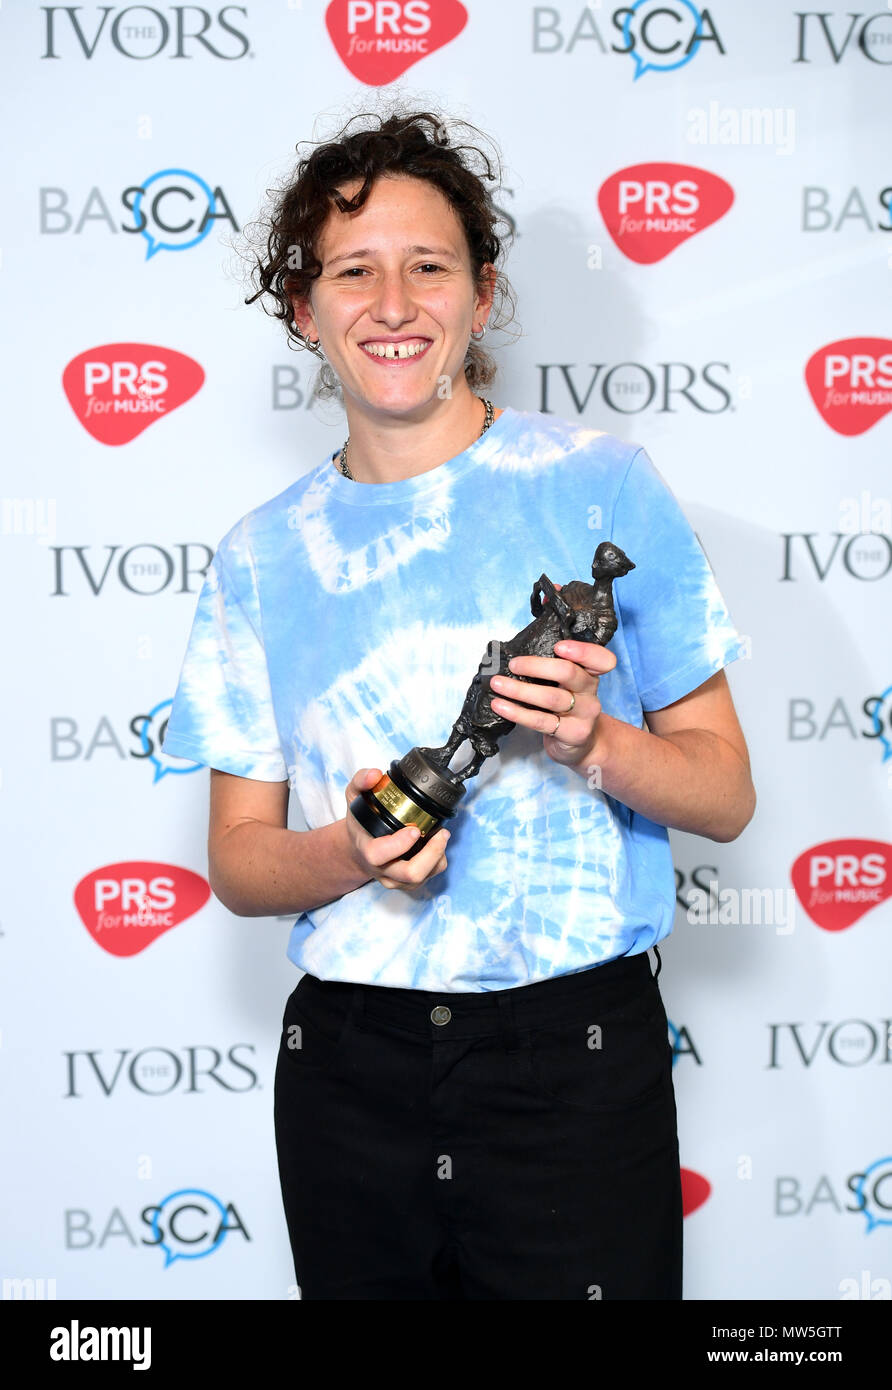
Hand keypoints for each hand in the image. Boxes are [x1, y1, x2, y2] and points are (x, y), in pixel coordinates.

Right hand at [344, 768, 449, 890]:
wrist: (358, 849)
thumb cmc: (360, 823)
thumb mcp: (353, 798)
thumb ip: (360, 781)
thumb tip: (375, 774)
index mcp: (366, 848)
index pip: (378, 854)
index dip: (399, 844)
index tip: (414, 829)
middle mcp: (381, 868)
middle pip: (410, 874)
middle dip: (431, 854)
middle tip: (441, 833)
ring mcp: (395, 879)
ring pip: (423, 878)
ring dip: (438, 856)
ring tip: (441, 835)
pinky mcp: (407, 883)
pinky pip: (430, 877)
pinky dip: (438, 861)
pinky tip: (436, 845)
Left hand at [488, 638, 615, 768]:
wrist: (581, 746)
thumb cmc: (567, 710)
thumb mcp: (568, 687)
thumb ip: (552, 671)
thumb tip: (514, 658)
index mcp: (590, 675)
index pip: (601, 659)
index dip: (582, 651)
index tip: (558, 647)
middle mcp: (590, 692)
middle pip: (569, 673)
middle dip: (536, 666)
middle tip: (513, 664)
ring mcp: (584, 714)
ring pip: (551, 698)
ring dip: (520, 689)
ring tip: (498, 684)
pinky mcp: (572, 734)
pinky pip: (541, 721)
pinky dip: (517, 712)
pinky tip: (500, 706)